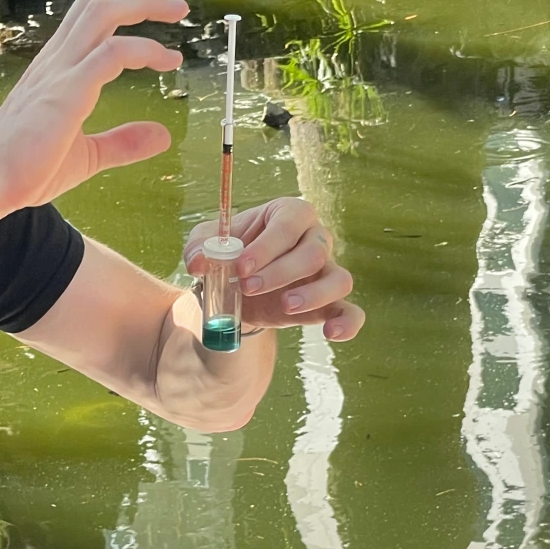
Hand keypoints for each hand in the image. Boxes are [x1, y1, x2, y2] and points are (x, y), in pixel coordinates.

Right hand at [0, 0, 186, 215]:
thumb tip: (161, 136)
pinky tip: (167, 60)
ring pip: (103, 12)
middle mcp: (56, 60)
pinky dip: (144, 50)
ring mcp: (59, 71)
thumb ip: (123, 143)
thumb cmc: (23, 171)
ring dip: (145, 3)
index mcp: (57, 67)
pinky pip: (111, 53)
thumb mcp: (87, 156)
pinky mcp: (66, 91)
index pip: (89, 12)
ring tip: (179, 9)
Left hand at [183, 199, 364, 341]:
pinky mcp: (329, 303)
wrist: (236, 288)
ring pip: (339, 279)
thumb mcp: (204, 245)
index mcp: (287, 214)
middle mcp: (314, 238)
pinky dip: (347, 322)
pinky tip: (331, 334)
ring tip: (284, 306)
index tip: (240, 267)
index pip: (289, 223)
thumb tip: (198, 262)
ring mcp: (326, 271)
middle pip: (314, 251)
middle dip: (280, 271)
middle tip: (248, 287)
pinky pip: (351, 311)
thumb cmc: (227, 255)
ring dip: (313, 294)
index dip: (267, 246)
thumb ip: (199, 249)